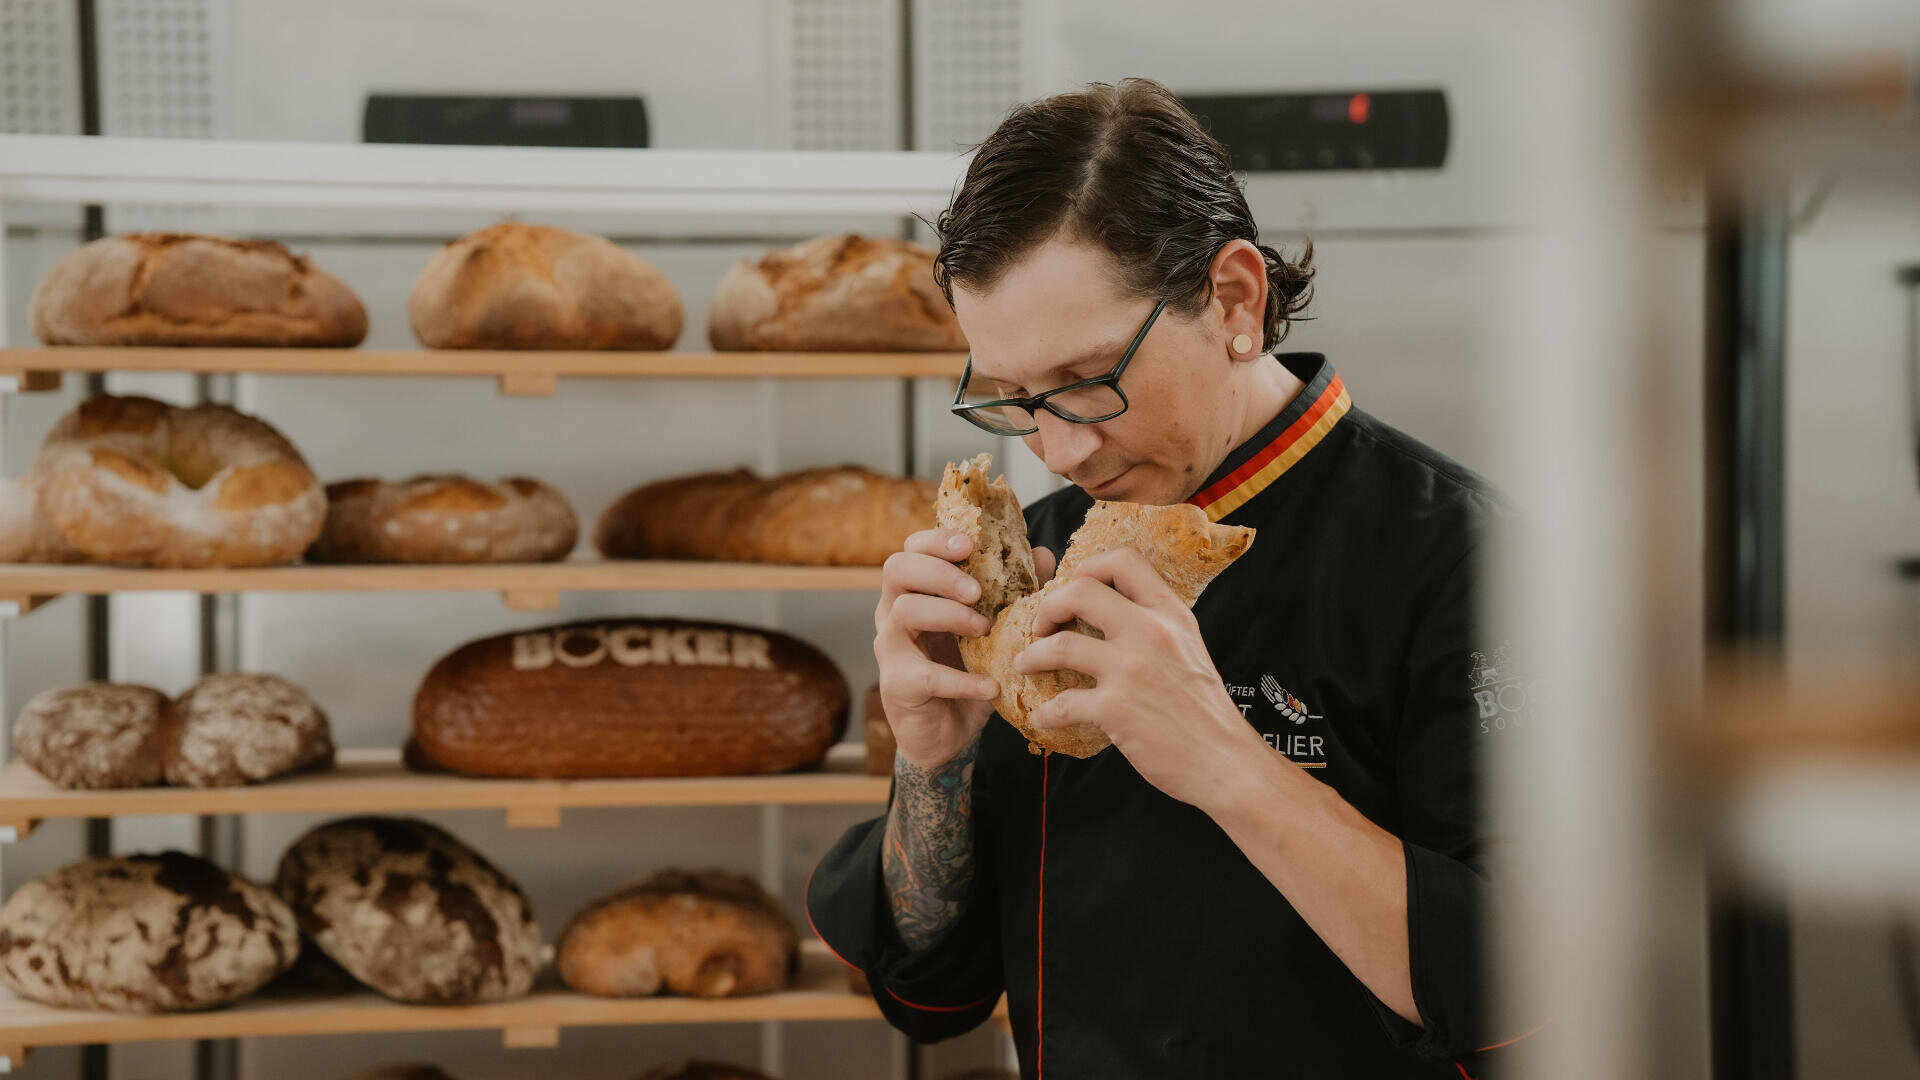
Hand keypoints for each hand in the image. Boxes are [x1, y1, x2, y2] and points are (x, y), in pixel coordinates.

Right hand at [875, 528, 1056, 768]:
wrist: (948, 735)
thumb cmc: (968, 672)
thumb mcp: (995, 630)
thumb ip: (1017, 592)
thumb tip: (1044, 555)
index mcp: (915, 592)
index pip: (911, 549)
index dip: (937, 540)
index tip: (970, 546)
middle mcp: (893, 613)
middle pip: (897, 569)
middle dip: (940, 572)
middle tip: (978, 591)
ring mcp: (890, 649)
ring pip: (904, 612)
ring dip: (949, 615)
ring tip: (984, 630)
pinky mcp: (897, 686)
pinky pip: (924, 675)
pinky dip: (960, 680)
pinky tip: (990, 686)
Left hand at [1012, 548, 1262, 809]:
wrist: (1225, 760)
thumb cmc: (1204, 709)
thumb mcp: (1189, 648)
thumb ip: (1155, 626)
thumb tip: (1113, 614)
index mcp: (1169, 614)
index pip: (1123, 561)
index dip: (1088, 567)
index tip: (1072, 586)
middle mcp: (1150, 633)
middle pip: (1080, 591)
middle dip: (1049, 606)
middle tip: (1041, 626)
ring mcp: (1131, 670)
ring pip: (1060, 645)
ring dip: (1033, 655)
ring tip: (1024, 664)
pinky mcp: (1115, 709)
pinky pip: (1062, 703)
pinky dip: (1044, 712)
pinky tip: (1041, 716)